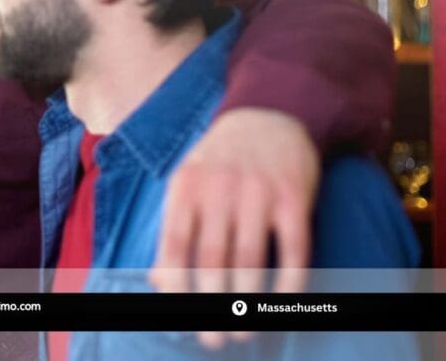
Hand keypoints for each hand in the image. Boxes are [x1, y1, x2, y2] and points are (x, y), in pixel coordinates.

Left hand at [149, 108, 319, 348]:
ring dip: (247, 302)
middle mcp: (219, 188)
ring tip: (244, 331)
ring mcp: (258, 191)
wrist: (269, 113)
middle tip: (213, 339)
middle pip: (212, 260)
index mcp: (185, 186)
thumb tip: (158, 281)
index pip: (174, 246)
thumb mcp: (187, 180)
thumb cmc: (220, 159)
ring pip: (251, 259)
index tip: (180, 319)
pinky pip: (293, 248)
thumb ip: (174, 225)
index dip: (177, 288)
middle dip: (211, 306)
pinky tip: (282, 307)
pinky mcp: (293, 195)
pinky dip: (289, 282)